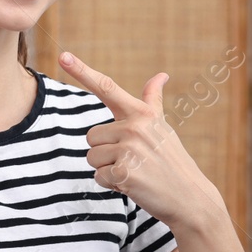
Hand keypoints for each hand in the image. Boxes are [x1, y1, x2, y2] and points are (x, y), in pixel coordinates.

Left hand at [58, 50, 219, 230]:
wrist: (189, 197)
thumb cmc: (172, 161)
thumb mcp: (163, 127)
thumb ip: (153, 101)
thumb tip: (161, 75)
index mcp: (141, 113)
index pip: (107, 88)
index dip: (82, 71)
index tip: (62, 55)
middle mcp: (135, 126)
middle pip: (91, 136)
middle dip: (105, 152)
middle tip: (133, 160)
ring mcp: (130, 149)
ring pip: (92, 158)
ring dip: (108, 169)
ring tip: (135, 172)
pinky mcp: (125, 172)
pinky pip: (99, 177)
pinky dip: (113, 185)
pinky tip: (135, 185)